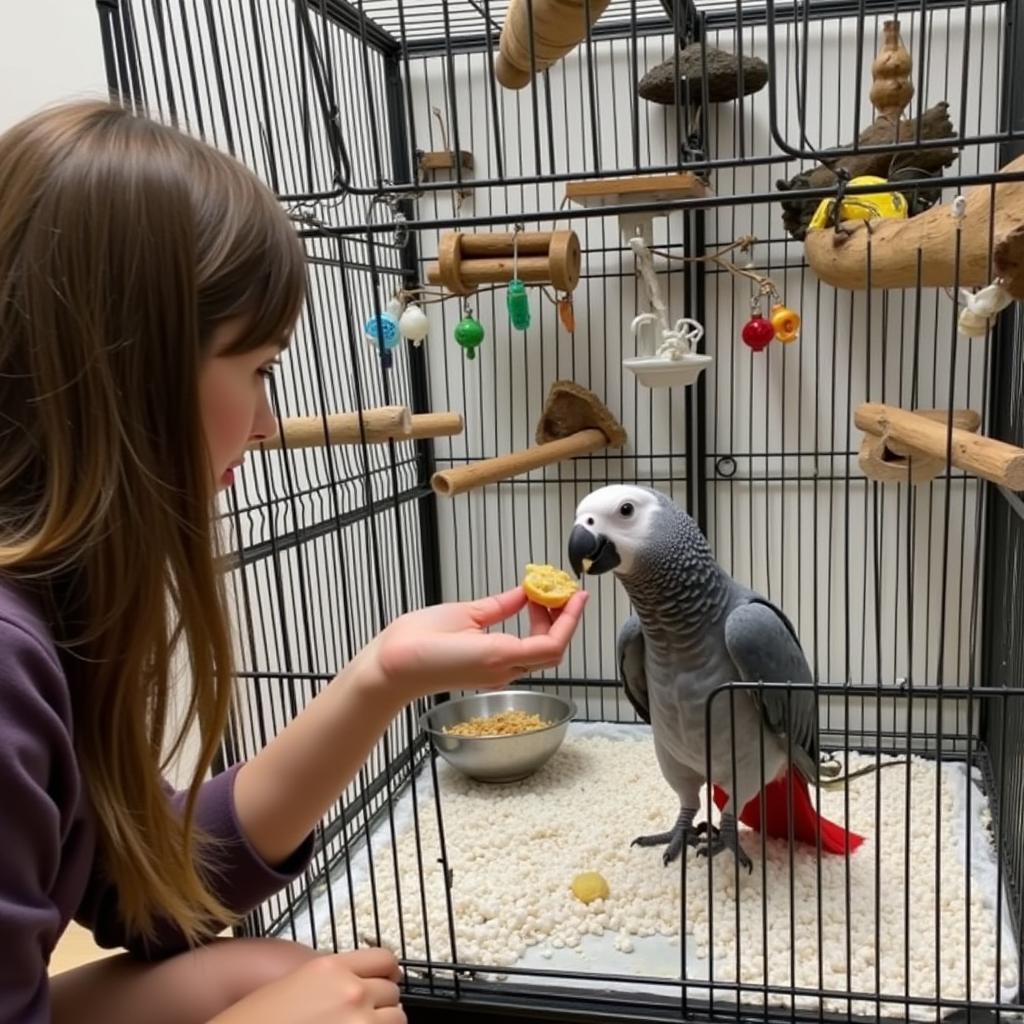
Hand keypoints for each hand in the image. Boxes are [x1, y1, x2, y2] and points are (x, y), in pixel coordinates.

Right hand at [207, 948, 403, 1023]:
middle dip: (381, 1005)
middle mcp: (351, 993)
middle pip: (392, 993)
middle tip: (364, 1015)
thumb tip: (360, 985)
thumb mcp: (299, 983)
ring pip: (396, 1020)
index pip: (386, 960)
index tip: (384, 983)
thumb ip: (334, 979)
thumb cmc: (258, 1019)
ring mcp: (358, 1023)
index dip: (388, 974)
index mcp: (332, 969)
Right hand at [365, 587, 587, 701]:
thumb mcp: (465, 615)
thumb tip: (526, 593)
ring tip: (540, 596)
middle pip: (551, 650)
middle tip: (559, 590)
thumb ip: (501, 605)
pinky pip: (520, 654)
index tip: (578, 595)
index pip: (552, 642)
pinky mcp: (486, 672)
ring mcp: (495, 674)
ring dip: (546, 625)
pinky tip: (524, 610)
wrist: (391, 670)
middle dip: (562, 620)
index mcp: (499, 656)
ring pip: (538, 654)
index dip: (570, 619)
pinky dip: (529, 631)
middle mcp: (502, 670)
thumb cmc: (418, 644)